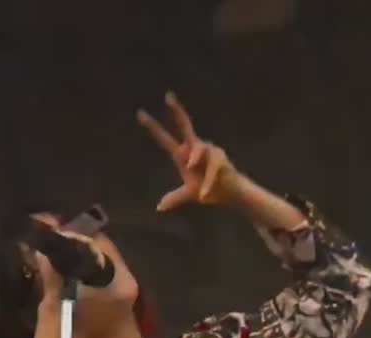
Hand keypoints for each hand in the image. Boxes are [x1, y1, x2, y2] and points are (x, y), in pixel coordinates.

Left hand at [138, 92, 243, 211]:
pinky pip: (212, 168)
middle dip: (177, 111)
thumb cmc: (209, 190)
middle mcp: (196, 148)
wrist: (230, 194)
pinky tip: (203, 194)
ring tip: (197, 187)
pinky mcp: (221, 158)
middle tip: (167, 96)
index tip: (140, 114)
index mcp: (183, 155)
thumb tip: (160, 207)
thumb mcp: (189, 194)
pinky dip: (207, 182)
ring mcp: (209, 150)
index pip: (166, 138)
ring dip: (196, 162)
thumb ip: (175, 198)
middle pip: (185, 125)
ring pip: (199, 152)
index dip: (153, 127)